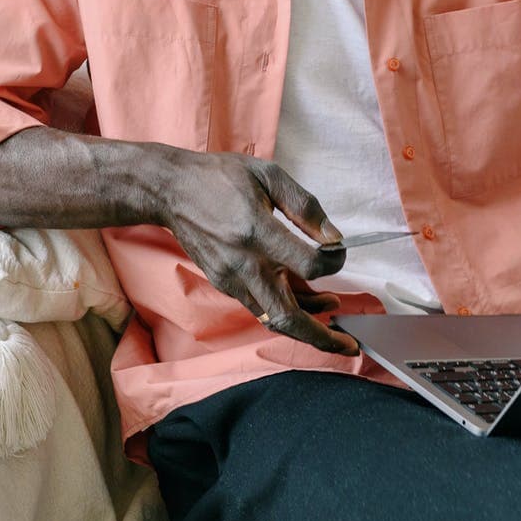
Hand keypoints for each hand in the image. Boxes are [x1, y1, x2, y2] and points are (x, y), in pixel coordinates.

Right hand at [156, 151, 356, 356]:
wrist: (171, 190)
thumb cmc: (220, 178)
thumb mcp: (269, 176)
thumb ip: (305, 207)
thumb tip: (334, 237)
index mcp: (257, 232)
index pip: (308, 265)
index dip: (334, 262)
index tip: (339, 251)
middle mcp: (243, 264)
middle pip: (288, 318)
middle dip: (322, 337)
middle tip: (350, 344)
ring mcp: (231, 279)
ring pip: (274, 319)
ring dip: (307, 325)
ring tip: (331, 308)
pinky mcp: (224, 283)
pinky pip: (260, 306)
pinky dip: (285, 309)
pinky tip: (304, 296)